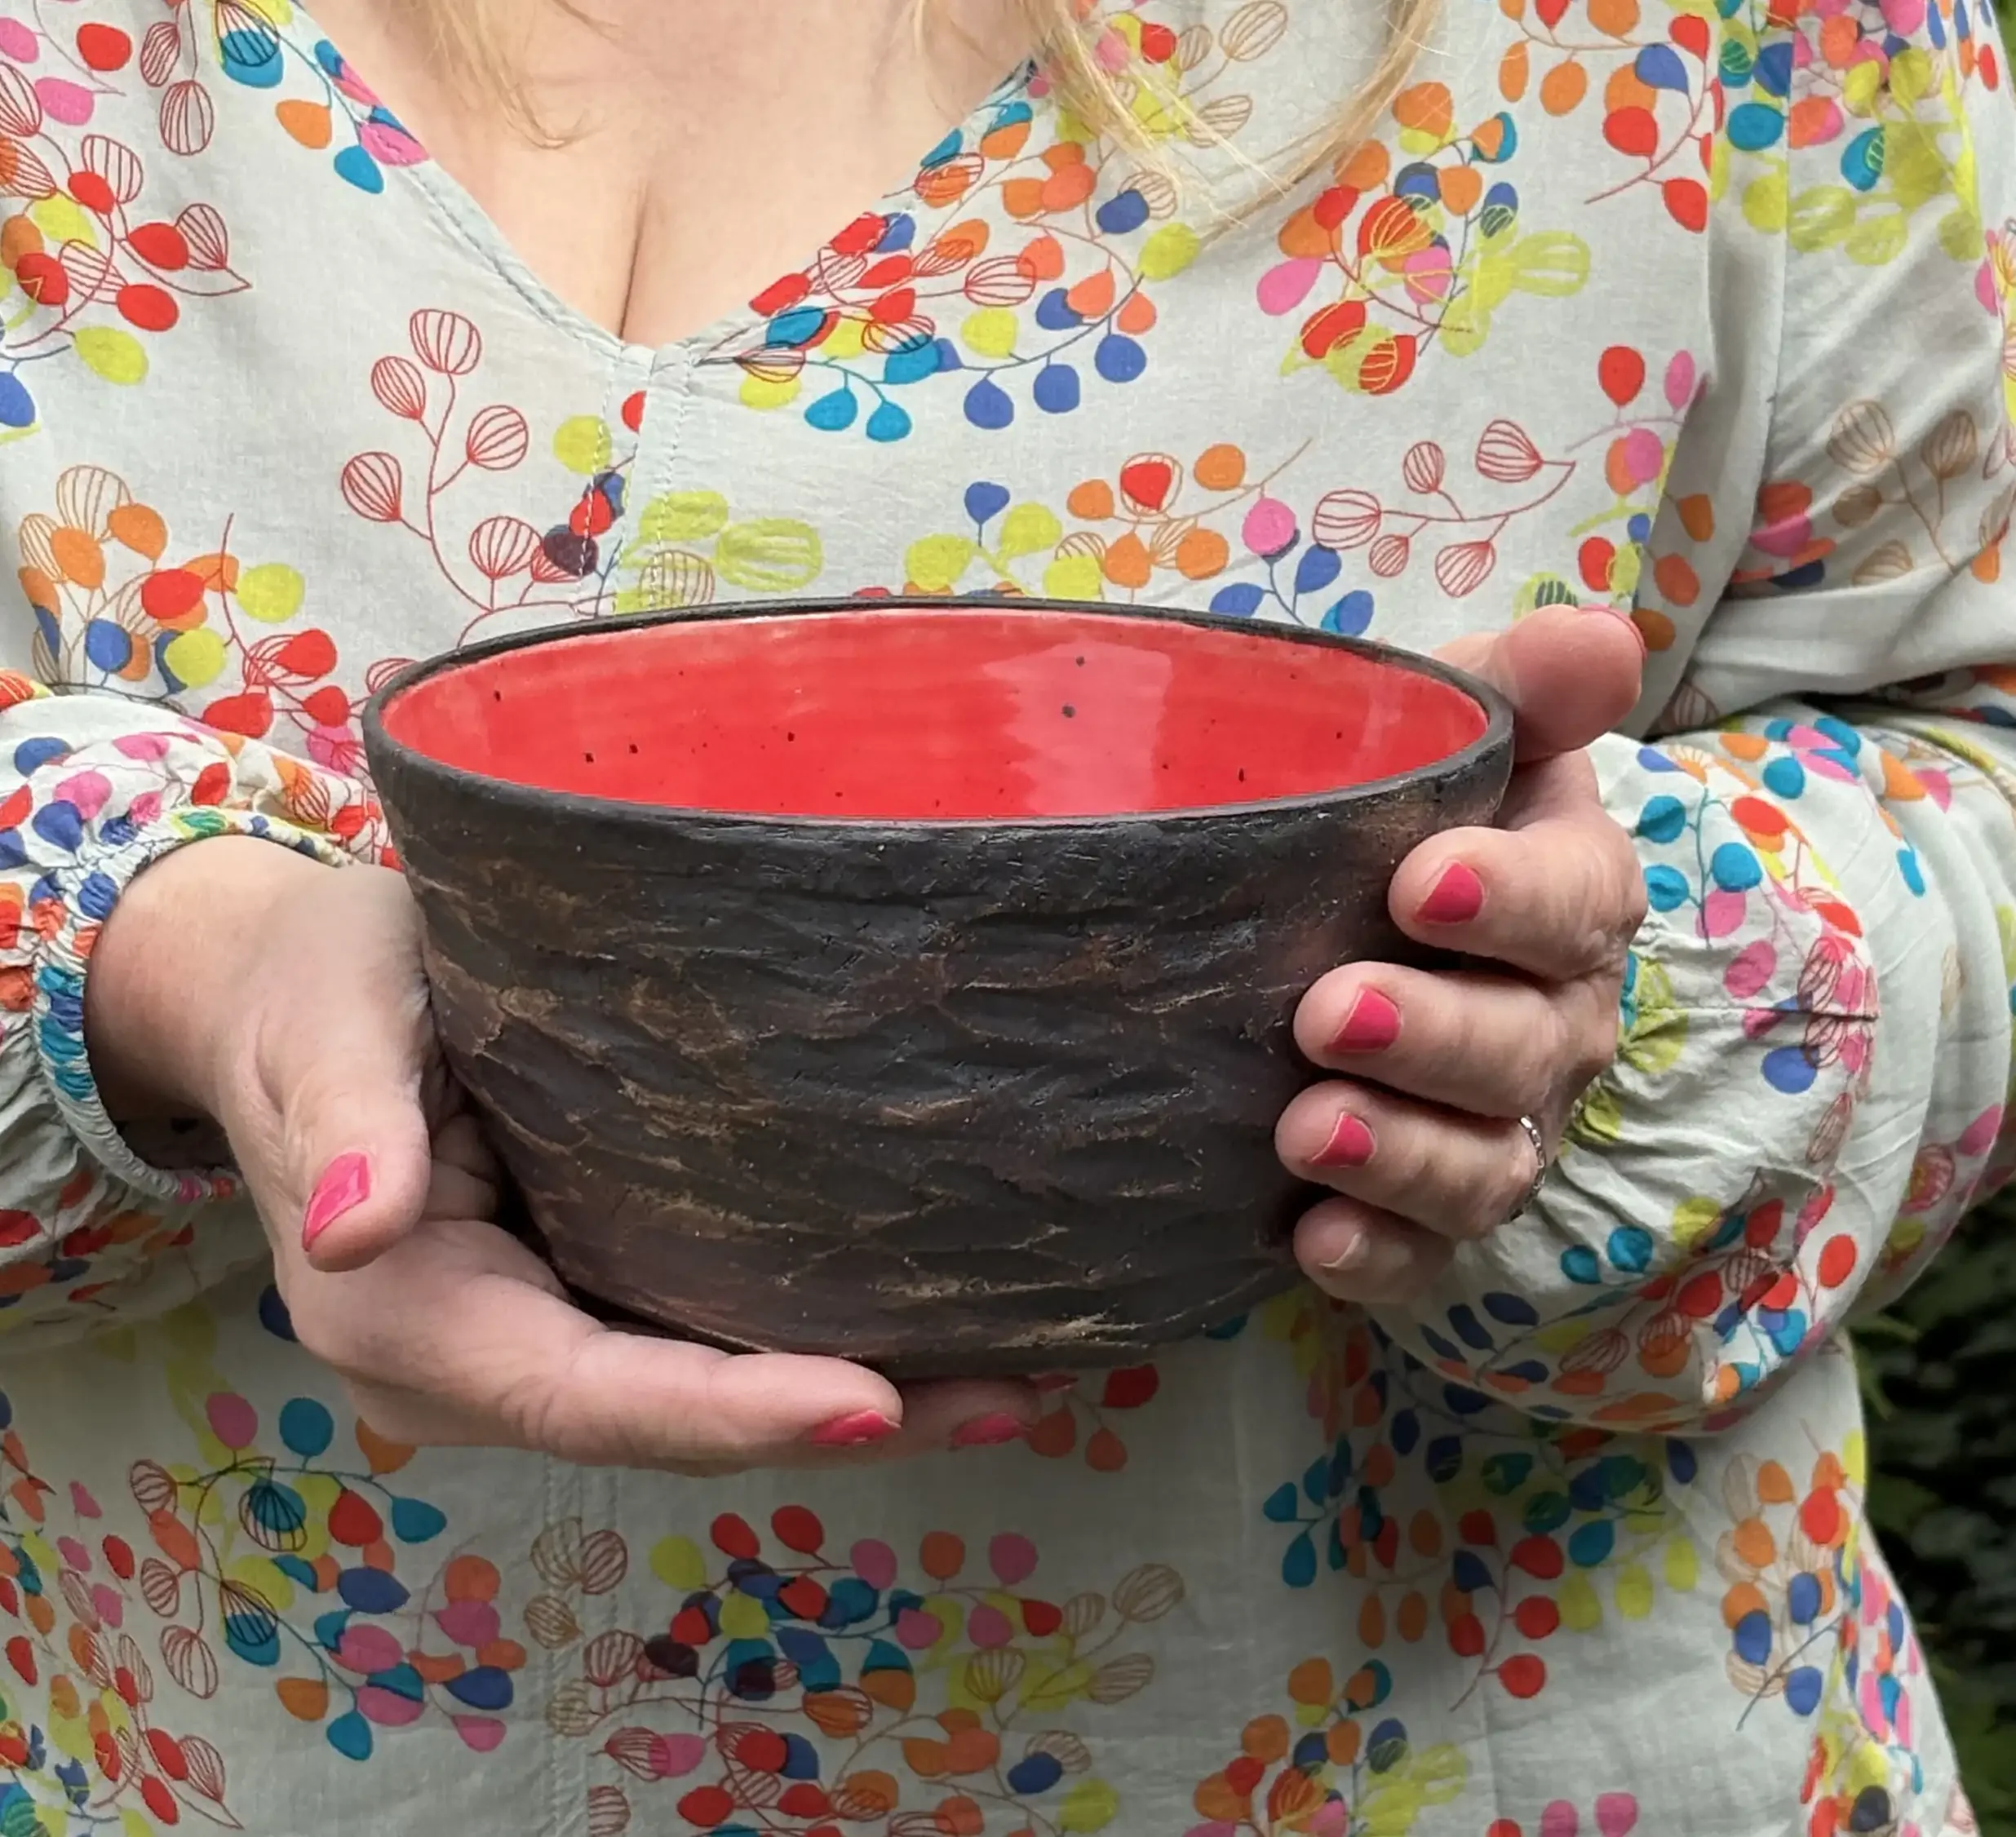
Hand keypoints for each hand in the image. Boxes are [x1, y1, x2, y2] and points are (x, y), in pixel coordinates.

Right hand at [89, 842, 1033, 1470]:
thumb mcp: (324, 1023)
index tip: (871, 1402)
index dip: (729, 1413)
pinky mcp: (586, 1289)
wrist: (292, 988)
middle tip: (1009, 1395)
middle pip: (673, 1421)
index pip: (587, 1395)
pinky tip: (935, 1327)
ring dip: (857, 1399)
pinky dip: (813, 1346)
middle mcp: (480, 1363)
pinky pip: (703, 1341)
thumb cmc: (314, 989)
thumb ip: (344, 1122)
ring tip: (1013, 1376)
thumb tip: (359, 1228)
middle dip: (836, 1422)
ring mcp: (539, 1337)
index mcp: (405, 1317)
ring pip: (705, 1398)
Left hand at [1277, 604, 1649, 1300]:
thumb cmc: (1396, 800)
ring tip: (1304, 1128)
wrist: (1325, 902)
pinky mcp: (1423, 1203)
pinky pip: (1425, 1254)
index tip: (1420, 883)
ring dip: (1403, 1155)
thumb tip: (1600, 638)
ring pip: (1488, 1165)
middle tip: (1326, 1012)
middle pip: (1527, 1048)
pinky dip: (1377, 1254)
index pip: (1578, 901)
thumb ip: (1523, 681)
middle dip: (1435, 1036)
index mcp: (1567, 893)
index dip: (1514, 900)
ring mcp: (1497, 1121)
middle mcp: (1552, 1018)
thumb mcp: (1452, 721)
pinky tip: (1311, 1240)